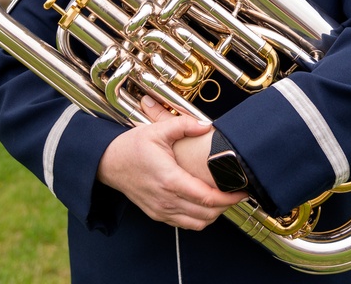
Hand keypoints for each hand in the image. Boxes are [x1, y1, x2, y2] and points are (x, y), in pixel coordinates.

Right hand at [96, 98, 244, 229]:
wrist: (108, 164)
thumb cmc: (131, 147)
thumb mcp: (157, 130)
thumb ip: (184, 125)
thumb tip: (207, 126)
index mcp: (169, 179)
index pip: (207, 198)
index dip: (229, 198)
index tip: (242, 191)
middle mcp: (166, 199)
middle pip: (206, 214)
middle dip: (226, 206)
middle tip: (237, 192)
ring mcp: (161, 210)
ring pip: (197, 223)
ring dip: (213, 214)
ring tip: (223, 198)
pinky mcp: (157, 214)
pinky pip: (185, 224)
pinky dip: (199, 218)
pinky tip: (204, 204)